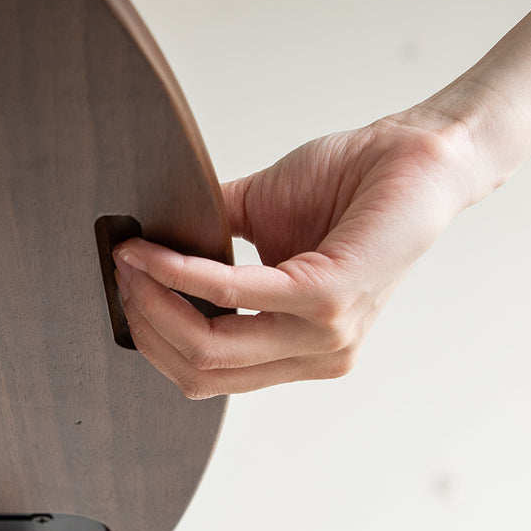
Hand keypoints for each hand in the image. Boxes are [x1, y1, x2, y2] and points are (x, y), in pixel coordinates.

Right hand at [113, 113, 479, 396]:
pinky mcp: (328, 298)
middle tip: (120, 274)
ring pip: (207, 346)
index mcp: (299, 349)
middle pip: (198, 371)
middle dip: (144, 323)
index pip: (205, 374)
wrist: (411, 156)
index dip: (153, 337)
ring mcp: (325, 335)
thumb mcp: (260, 222)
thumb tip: (142, 241)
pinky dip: (182, 272)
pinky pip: (231, 293)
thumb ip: (207, 244)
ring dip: (154, 300)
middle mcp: (316, 355)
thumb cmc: (347, 185)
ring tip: (130, 259)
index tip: (122, 291)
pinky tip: (155, 251)